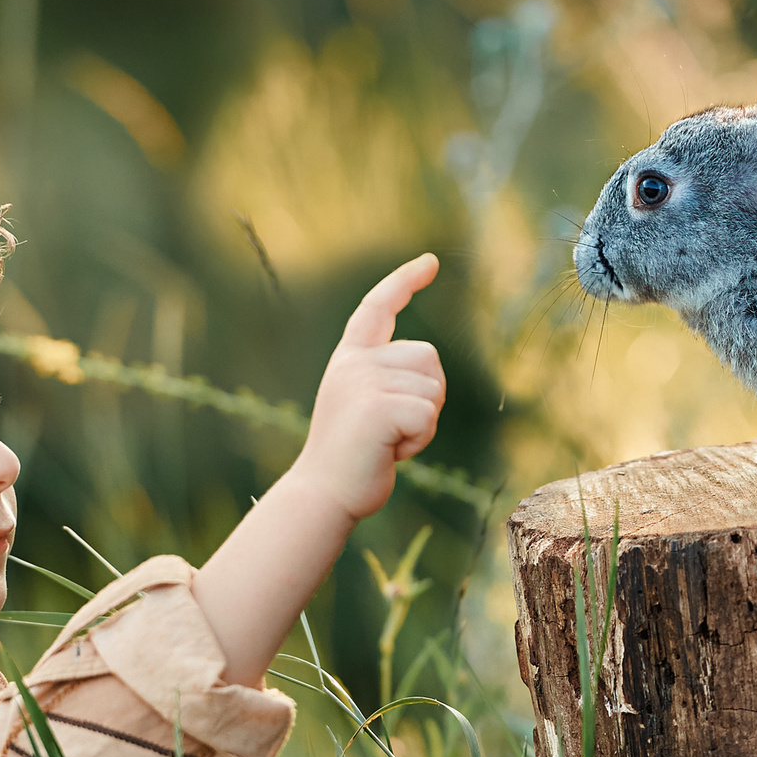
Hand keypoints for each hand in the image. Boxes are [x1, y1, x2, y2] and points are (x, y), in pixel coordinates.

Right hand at [286, 254, 445, 520]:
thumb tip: (427, 372)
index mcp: (349, 359)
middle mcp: (354, 363)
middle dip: (428, 397)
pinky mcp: (377, 407)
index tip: (429, 262)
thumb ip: (387, 381)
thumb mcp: (365, 407)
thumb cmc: (351, 459)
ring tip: (387, 442)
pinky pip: (428, 415)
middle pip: (429, 358)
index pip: (377, 308)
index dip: (404, 281)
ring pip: (434, 389)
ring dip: (424, 423)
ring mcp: (363, 382)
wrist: (322, 494)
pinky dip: (420, 440)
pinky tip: (391, 452)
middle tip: (392, 430)